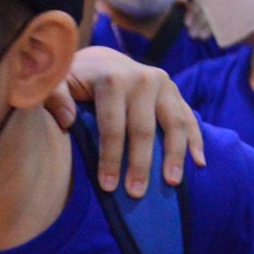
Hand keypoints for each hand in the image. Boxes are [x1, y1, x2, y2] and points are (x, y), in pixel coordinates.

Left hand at [47, 46, 205, 195]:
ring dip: (175, 155)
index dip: (110, 157)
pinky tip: (199, 163)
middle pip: (144, 129)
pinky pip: (189, 118)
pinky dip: (196, 140)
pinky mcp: (175, 92)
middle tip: (136, 194)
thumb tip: (67, 121)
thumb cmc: (75, 80)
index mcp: (112, 79)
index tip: (107, 185)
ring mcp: (163, 84)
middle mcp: (142, 79)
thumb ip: (55, 97)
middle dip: (140, 164)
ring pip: (174, 124)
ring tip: (172, 183)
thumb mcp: (58, 82)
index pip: (112, 125)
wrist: (102, 59)